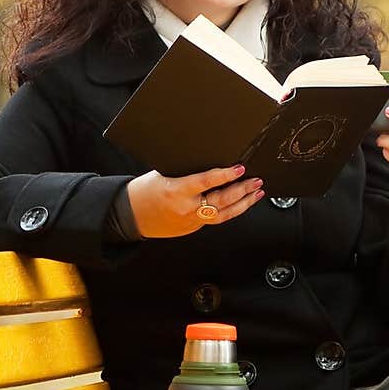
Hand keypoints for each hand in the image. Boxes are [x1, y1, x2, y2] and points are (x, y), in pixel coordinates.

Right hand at [126, 164, 264, 238]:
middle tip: (255, 180)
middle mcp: (186, 208)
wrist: (132, 216)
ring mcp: (191, 221)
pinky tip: (241, 203)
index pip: (205, 182)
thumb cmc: (144, 192)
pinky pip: (216, 219)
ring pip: (224, 214)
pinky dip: (231, 210)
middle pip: (220, 200)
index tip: (239, 169)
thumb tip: (210, 162)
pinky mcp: (193, 227)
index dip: (224, 175)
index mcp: (176, 191)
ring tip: (256, 192)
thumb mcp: (162, 174)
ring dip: (243, 203)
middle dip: (242, 190)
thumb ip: (186, 171)